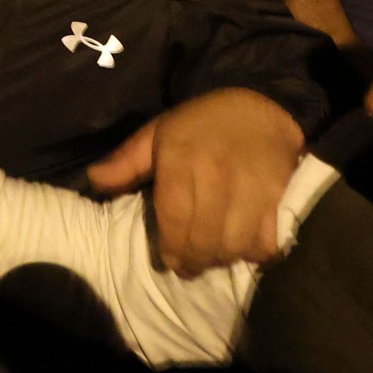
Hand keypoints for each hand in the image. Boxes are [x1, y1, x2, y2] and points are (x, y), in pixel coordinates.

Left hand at [87, 88, 302, 274]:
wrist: (258, 106)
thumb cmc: (199, 123)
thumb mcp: (155, 133)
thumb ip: (125, 161)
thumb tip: (94, 181)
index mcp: (180, 159)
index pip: (175, 217)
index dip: (171, 248)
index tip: (170, 261)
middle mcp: (216, 175)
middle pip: (205, 238)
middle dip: (194, 261)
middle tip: (188, 267)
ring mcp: (250, 187)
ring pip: (235, 245)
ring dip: (221, 260)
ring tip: (212, 259)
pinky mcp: (278, 196)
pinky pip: (267, 240)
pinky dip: (254, 254)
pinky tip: (243, 250)